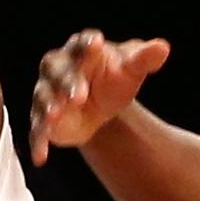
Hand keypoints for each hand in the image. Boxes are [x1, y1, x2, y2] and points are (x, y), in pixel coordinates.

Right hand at [29, 29, 169, 164]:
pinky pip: (37, 129)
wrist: (104, 108)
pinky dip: (38, 142)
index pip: (83, 43)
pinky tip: (41, 157)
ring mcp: (48, 93)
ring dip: (49, 106)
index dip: (87, 44)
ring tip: (55, 115)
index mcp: (83, 49)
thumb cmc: (115, 79)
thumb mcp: (132, 69)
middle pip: (59, 70)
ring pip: (44, 97)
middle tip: (80, 95)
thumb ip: (144, 59)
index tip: (96, 44)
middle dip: (67, 82)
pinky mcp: (44, 119)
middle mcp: (59, 68)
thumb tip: (162, 48)